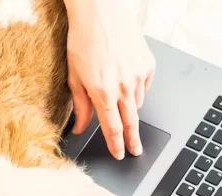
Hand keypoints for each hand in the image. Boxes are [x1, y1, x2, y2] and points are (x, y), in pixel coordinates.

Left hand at [65, 0, 154, 159]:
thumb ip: (80, 105)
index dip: (116, 145)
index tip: (119, 154)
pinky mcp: (148, 66)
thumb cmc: (83, 39)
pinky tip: (125, 73)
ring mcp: (138, 77)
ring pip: (136, 103)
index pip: (113, 129)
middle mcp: (123, 88)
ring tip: (117, 88)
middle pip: (132, 124)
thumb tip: (79, 127)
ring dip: (128, 104)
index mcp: (103, 93)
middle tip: (135, 150)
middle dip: (133, 141)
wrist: (100, 12)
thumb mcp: (74, 75)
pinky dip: (136, 86)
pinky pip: (144, 86)